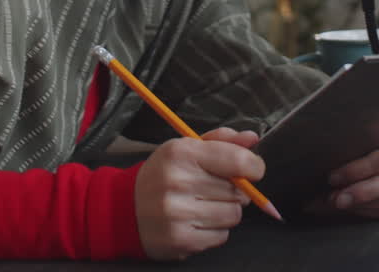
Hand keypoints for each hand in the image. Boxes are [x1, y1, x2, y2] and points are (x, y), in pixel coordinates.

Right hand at [134, 127, 262, 260]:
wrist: (124, 208)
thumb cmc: (162, 175)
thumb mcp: (186, 148)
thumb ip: (222, 141)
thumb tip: (252, 139)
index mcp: (182, 153)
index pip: (238, 160)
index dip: (254, 166)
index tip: (251, 170)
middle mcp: (179, 182)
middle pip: (238, 191)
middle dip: (233, 190)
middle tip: (212, 188)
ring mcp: (178, 213)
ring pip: (233, 215)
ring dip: (225, 211)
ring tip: (203, 205)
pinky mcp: (181, 239)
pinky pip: (221, 236)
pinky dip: (214, 230)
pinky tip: (195, 221)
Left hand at [320, 129, 378, 218]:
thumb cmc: (374, 144)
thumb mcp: (367, 136)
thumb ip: (353, 145)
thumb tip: (322, 158)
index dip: (356, 170)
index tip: (334, 177)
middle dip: (360, 192)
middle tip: (336, 197)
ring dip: (363, 205)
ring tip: (341, 203)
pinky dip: (372, 212)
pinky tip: (356, 208)